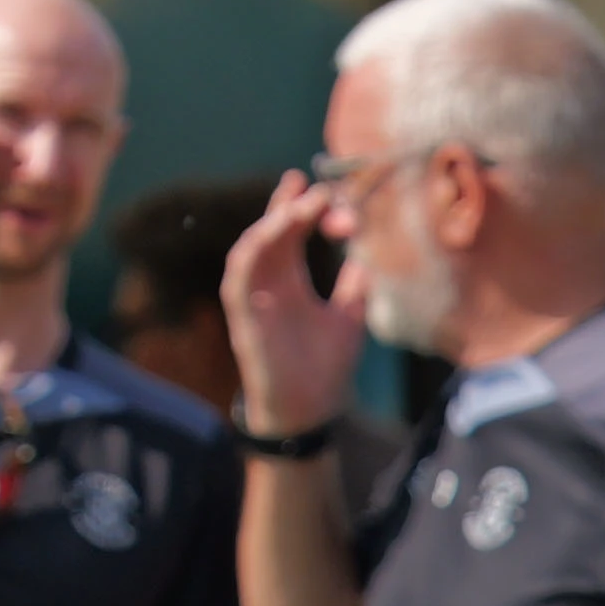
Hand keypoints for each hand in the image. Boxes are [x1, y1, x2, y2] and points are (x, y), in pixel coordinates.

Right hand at [220, 172, 369, 432]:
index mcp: (289, 279)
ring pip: (252, 245)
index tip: (329, 193)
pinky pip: (238, 275)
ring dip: (274, 221)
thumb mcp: (348, 318)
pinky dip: (252, 250)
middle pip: (273, 229)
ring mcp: (252, 297)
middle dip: (296, 206)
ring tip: (301, 204)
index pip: (289, 230)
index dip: (302, 205)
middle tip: (322, 193)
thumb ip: (354, 287)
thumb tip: (366, 257)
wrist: (310, 412)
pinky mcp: (242, 316)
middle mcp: (267, 282)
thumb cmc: (324, 368)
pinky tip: (273, 232)